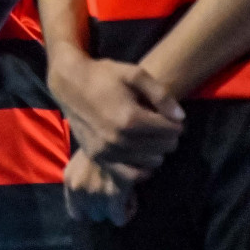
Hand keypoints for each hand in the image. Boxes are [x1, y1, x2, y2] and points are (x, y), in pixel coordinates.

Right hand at [48, 44, 184, 169]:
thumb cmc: (103, 75)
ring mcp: (108, 150)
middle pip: (164, 147)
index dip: (176, 122)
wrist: (69, 84)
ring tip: (150, 137)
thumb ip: (161, 95)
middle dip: (169, 136)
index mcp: (130, 118)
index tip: (171, 116)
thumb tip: (180, 117)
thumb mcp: (134, 74)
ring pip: (152, 161)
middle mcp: (119, 138)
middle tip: (162, 126)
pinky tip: (142, 155)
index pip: (171, 130)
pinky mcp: (98, 157)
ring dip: (157, 150)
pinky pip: (131, 175)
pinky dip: (142, 168)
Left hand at [63, 149, 136, 225]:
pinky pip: (119, 217)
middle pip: (94, 215)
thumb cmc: (102, 147)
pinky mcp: (113, 193)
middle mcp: (79, 189)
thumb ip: (81, 182)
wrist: (116, 133)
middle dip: (106, 208)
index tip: (101, 204)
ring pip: (107, 216)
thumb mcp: (81, 164)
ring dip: (117, 208)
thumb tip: (89, 202)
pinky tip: (132, 198)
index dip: (91, 212)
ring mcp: (94, 192)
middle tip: (116, 196)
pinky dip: (127, 212)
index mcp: (70, 181)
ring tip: (124, 194)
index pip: (76, 214)